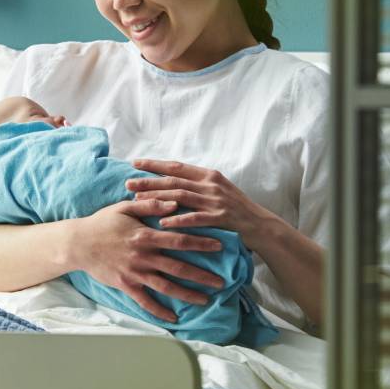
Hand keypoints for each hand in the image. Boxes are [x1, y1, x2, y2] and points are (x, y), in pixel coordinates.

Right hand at [67, 201, 225, 323]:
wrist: (78, 243)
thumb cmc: (102, 223)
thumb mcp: (125, 208)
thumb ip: (151, 205)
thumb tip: (174, 202)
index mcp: (146, 236)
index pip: (180, 239)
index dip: (202, 243)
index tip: (220, 246)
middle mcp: (143, 256)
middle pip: (179, 267)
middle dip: (202, 275)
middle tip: (222, 282)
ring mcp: (134, 273)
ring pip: (166, 286)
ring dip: (187, 294)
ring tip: (205, 300)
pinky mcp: (125, 285)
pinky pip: (145, 301)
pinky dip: (159, 310)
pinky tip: (173, 318)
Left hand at [127, 159, 271, 247]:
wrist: (261, 225)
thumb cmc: (236, 209)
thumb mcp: (217, 190)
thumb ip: (197, 184)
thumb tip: (170, 181)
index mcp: (208, 175)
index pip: (176, 166)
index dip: (154, 164)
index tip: (135, 163)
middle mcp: (211, 184)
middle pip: (174, 180)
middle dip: (149, 181)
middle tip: (127, 183)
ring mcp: (216, 200)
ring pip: (181, 196)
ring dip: (158, 198)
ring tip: (138, 201)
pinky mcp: (221, 218)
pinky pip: (195, 218)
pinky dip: (178, 220)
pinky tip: (162, 223)